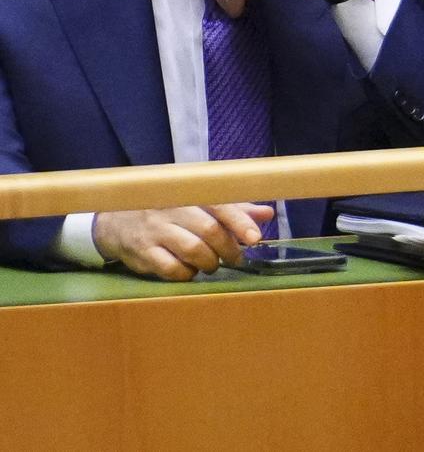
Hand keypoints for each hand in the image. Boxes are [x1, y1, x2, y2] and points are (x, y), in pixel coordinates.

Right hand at [91, 203, 276, 280]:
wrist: (114, 220)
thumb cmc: (167, 210)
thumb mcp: (198, 202)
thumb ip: (233, 208)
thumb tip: (267, 214)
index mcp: (187, 192)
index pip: (218, 204)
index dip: (239, 221)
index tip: (255, 238)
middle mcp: (170, 208)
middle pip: (209, 230)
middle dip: (228, 249)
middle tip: (236, 258)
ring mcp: (154, 230)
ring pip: (192, 250)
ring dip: (210, 262)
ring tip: (212, 264)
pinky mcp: (141, 252)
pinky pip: (171, 268)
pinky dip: (187, 273)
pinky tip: (189, 271)